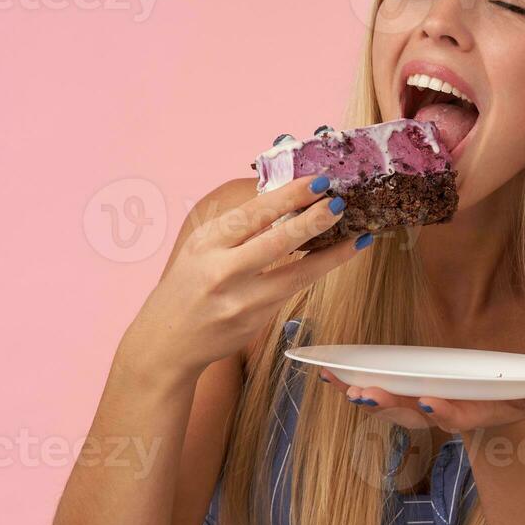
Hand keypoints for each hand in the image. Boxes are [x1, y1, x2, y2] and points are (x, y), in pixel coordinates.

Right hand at [122, 174, 368, 382]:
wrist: (167, 343)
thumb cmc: (188, 287)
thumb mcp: (200, 248)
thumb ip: (238, 229)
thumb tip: (288, 200)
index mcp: (207, 243)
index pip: (253, 213)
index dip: (288, 195)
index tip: (317, 182)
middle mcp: (222, 272)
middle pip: (276, 241)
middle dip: (312, 220)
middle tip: (339, 203)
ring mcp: (241, 301)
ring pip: (296, 275)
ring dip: (331, 256)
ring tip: (358, 238)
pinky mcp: (256, 323)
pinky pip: (291, 293)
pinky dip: (314, 274)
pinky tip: (333, 260)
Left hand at [315, 367, 524, 434]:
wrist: (485, 409)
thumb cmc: (507, 398)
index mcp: (468, 414)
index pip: (454, 417)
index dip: (442, 410)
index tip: (429, 400)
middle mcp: (437, 414)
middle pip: (410, 415)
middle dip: (387, 405)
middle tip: (364, 395)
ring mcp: (415, 407)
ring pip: (386, 405)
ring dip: (363, 395)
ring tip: (341, 384)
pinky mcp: (399, 394)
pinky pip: (370, 390)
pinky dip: (348, 382)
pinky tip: (326, 372)